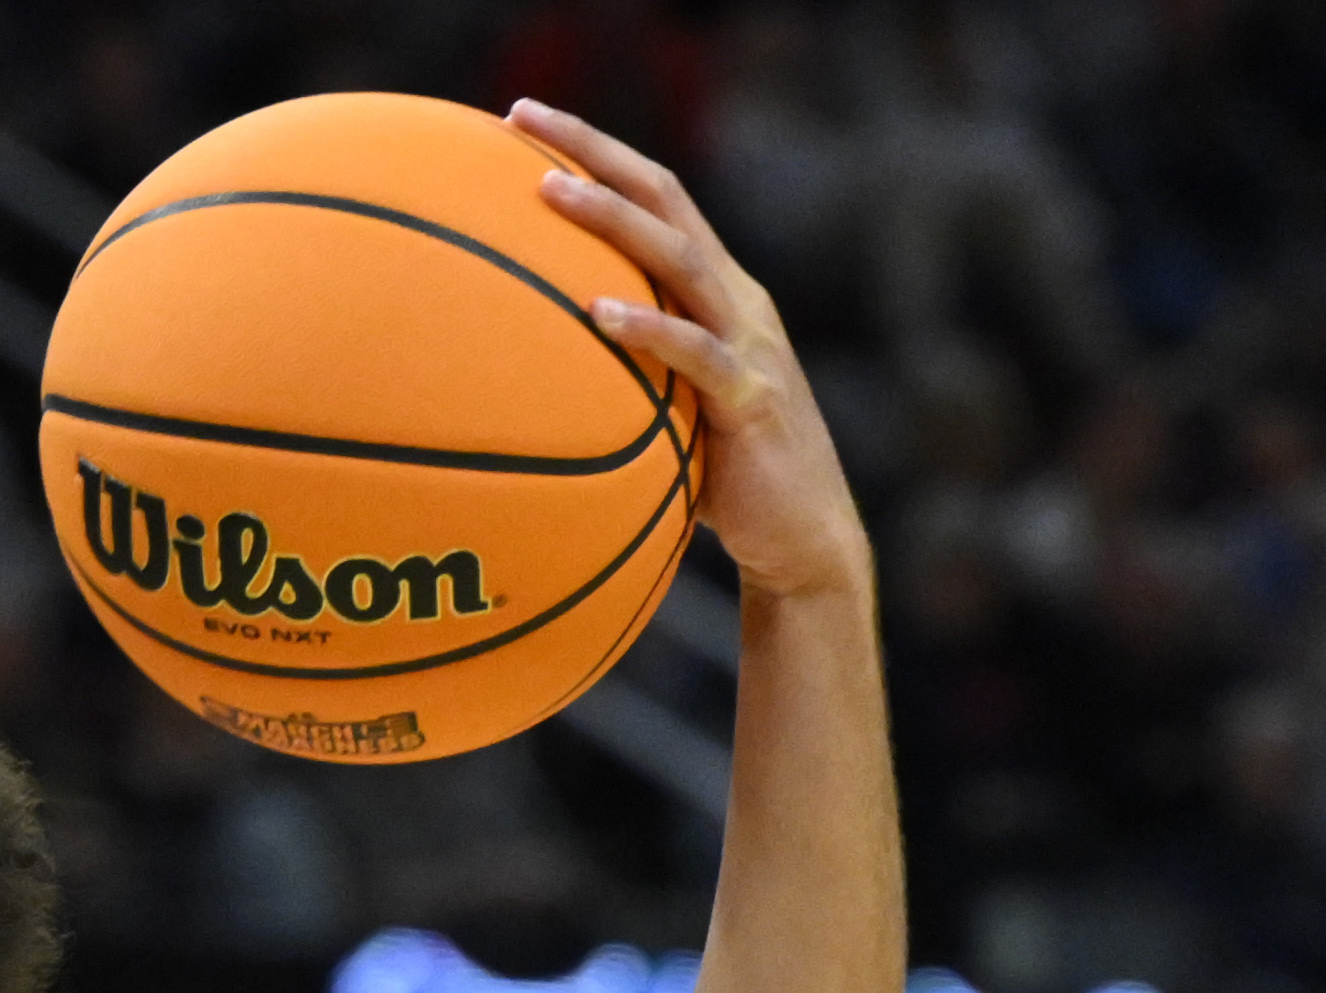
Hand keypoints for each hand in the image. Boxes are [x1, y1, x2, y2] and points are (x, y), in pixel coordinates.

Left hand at [510, 100, 869, 604]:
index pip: (655, 196)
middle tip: (522, 120)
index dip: (595, 151)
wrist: (803, 539)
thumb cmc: (724, 476)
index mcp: (716, 289)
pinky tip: (601, 316)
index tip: (521, 120)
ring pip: (680, 258)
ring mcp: (748, 343)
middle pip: (664, 198)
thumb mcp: (669, 403)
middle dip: (592, 152)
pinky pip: (697, 354)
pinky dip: (650, 329)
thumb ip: (625, 368)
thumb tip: (535, 364)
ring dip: (612, 221)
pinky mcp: (751, 398)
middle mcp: (736, 299)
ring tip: (548, 193)